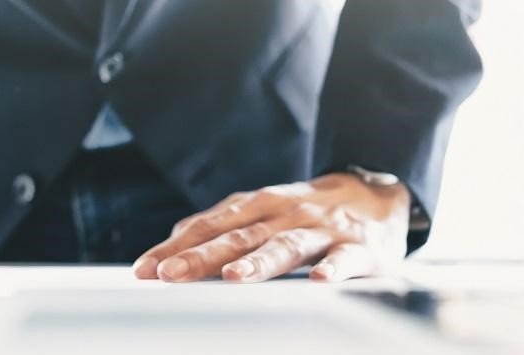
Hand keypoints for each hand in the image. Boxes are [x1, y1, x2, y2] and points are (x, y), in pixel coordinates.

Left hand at [133, 173, 410, 282]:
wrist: (378, 194)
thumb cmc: (308, 211)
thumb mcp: (264, 210)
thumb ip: (222, 226)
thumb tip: (172, 244)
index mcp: (259, 205)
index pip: (210, 226)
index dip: (176, 247)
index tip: (146, 269)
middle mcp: (286, 214)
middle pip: (240, 236)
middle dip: (203, 256)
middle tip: (171, 275)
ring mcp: (322, 230)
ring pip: (287, 246)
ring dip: (259, 262)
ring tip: (234, 277)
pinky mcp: (359, 249)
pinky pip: (345, 260)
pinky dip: (333, 270)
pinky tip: (319, 282)